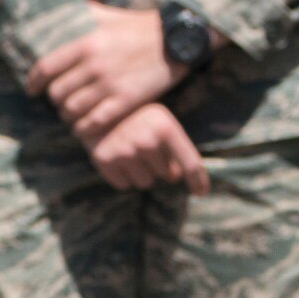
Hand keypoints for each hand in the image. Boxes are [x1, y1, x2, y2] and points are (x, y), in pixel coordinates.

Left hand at [26, 2, 186, 144]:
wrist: (173, 41)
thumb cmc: (136, 26)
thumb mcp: (107, 14)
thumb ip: (82, 11)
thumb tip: (60, 2)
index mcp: (86, 42)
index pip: (45, 68)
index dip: (34, 82)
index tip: (32, 90)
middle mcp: (93, 64)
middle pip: (57, 93)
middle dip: (55, 100)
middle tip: (61, 100)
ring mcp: (109, 85)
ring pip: (73, 110)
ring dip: (69, 116)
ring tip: (72, 114)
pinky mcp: (125, 101)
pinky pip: (94, 123)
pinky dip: (85, 129)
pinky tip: (85, 127)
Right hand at [87, 103, 210, 195]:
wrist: (97, 104)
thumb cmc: (138, 117)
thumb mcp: (162, 124)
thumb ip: (176, 149)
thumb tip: (175, 177)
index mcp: (166, 127)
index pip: (190, 163)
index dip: (198, 181)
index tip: (201, 193)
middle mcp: (147, 140)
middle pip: (165, 175)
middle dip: (158, 166)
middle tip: (144, 145)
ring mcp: (125, 151)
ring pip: (144, 182)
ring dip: (140, 172)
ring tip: (130, 150)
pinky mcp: (105, 160)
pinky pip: (124, 185)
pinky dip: (122, 175)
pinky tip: (116, 155)